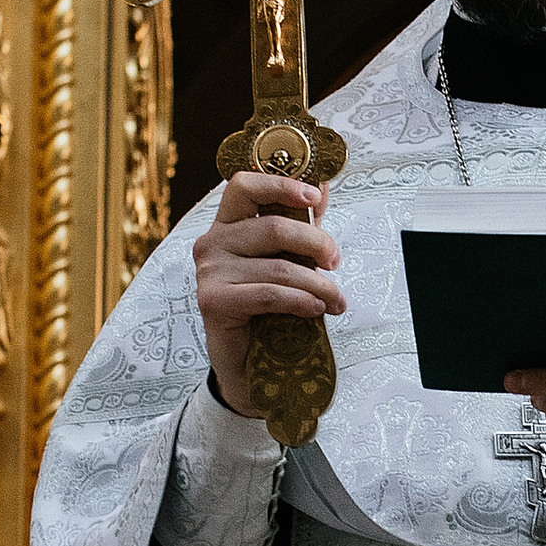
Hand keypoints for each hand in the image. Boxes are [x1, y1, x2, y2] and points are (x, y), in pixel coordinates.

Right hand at [195, 175, 342, 413]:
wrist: (248, 361)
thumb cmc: (267, 306)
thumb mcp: (287, 258)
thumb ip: (300, 223)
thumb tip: (323, 184)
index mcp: (227, 225)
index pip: (244, 185)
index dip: (280, 183)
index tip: (314, 197)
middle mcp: (212, 242)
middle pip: (273, 227)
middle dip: (316, 244)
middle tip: (336, 261)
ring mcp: (209, 271)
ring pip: (279, 267)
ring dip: (318, 284)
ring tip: (336, 300)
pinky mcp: (213, 300)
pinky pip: (270, 294)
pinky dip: (301, 301)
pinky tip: (316, 309)